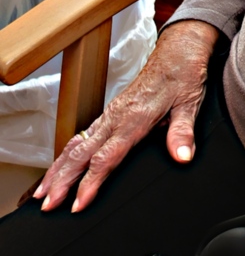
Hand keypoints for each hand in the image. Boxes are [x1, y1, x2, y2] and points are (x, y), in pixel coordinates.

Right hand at [34, 19, 217, 213]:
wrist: (178, 49)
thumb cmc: (184, 74)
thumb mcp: (190, 103)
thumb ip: (183, 132)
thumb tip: (183, 157)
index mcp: (134, 118)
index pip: (106, 157)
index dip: (90, 183)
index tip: (77, 204)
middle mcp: (116, 117)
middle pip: (81, 154)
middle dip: (62, 181)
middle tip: (48, 206)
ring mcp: (110, 115)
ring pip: (75, 145)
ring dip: (57, 170)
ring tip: (43, 193)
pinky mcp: (109, 113)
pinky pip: (81, 136)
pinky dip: (65, 156)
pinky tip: (59, 168)